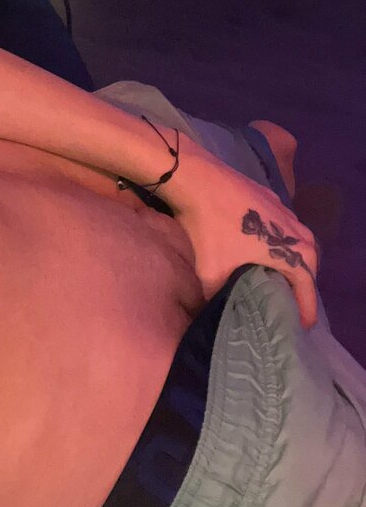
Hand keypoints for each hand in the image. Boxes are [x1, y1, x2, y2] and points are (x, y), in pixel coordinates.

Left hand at [161, 137, 319, 328]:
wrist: (197, 179)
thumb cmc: (208, 227)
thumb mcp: (211, 272)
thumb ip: (218, 297)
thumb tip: (215, 312)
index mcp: (292, 252)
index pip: (307, 289)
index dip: (305, 311)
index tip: (300, 326)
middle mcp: (296, 231)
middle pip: (309, 264)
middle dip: (302, 285)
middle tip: (290, 303)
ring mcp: (284, 211)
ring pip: (299, 241)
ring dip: (293, 259)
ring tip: (279, 276)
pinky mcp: (270, 197)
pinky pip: (284, 225)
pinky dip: (281, 239)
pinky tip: (263, 245)